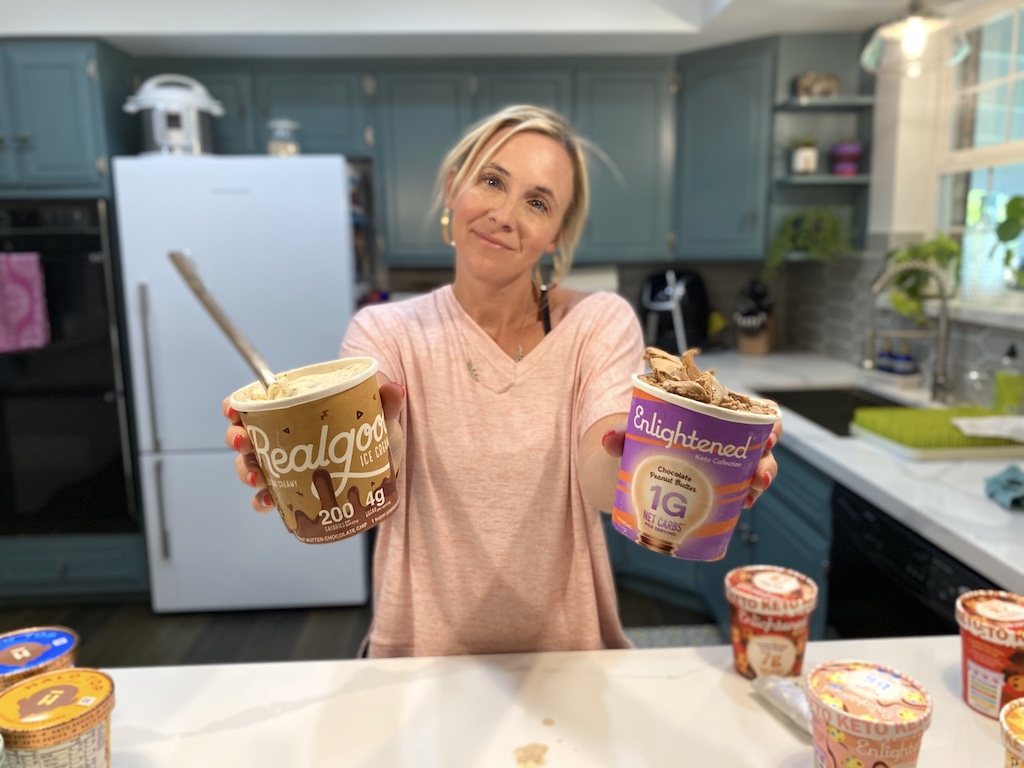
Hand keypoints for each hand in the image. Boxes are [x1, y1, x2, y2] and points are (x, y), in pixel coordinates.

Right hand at [223, 379, 406, 512]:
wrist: (388, 460)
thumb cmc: (375, 427)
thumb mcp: (381, 413)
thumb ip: (386, 402)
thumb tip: (394, 390)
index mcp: (297, 408)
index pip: (256, 402)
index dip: (237, 405)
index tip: (233, 410)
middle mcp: (285, 435)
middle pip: (247, 435)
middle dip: (239, 440)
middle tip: (244, 444)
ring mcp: (288, 464)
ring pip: (253, 466)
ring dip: (248, 472)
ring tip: (258, 479)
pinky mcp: (296, 489)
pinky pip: (271, 496)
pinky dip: (264, 500)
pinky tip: (268, 502)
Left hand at [600, 418, 782, 508]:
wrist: (620, 470)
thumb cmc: (633, 442)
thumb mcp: (629, 435)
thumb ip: (622, 434)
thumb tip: (611, 438)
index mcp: (711, 415)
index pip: (751, 413)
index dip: (767, 422)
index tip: (765, 436)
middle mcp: (723, 439)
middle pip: (759, 447)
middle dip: (767, 462)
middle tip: (759, 475)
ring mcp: (721, 466)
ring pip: (753, 472)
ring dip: (758, 484)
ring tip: (750, 498)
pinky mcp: (713, 489)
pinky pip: (737, 494)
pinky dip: (742, 501)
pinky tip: (739, 509)